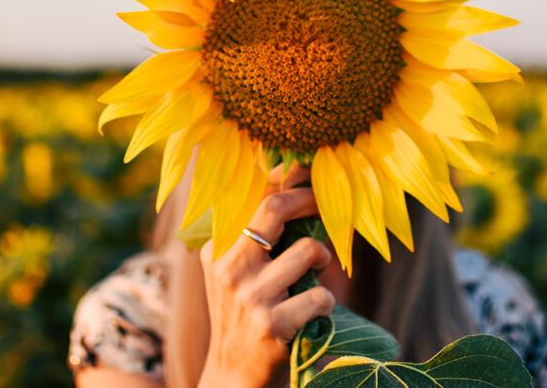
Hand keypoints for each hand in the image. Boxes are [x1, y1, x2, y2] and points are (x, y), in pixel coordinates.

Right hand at [197, 165, 335, 387]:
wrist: (233, 375)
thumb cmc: (244, 314)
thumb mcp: (235, 273)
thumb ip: (256, 235)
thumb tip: (290, 179)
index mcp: (218, 249)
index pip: (256, 198)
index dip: (291, 180)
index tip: (311, 179)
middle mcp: (230, 269)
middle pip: (275, 209)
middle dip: (311, 200)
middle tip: (328, 209)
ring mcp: (250, 297)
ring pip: (308, 250)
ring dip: (323, 259)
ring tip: (316, 271)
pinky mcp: (273, 325)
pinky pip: (320, 296)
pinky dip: (326, 301)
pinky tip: (313, 310)